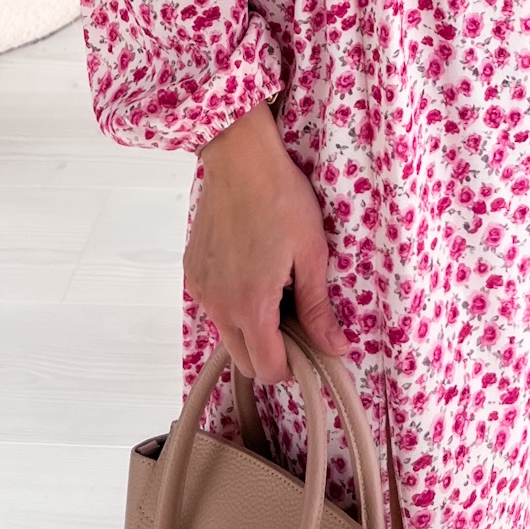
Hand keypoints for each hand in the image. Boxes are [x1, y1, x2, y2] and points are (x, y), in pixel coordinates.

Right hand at [184, 100, 350, 381]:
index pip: (268, 370)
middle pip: (244, 361)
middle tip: (296, 319)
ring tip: (275, 289)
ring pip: (227, 334)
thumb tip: (337, 349)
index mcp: (251, 306)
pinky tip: (252, 270)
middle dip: (271, 353)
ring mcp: (200, 289)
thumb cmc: (282, 199)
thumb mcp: (311, 253)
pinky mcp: (192, 271)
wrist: (240, 158)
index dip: (293, 367)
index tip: (310, 346)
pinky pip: (213, 306)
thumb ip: (318, 308)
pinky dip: (233, 304)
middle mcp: (218, 305)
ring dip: (251, 328)